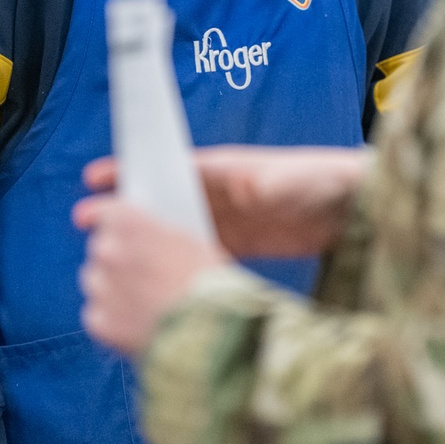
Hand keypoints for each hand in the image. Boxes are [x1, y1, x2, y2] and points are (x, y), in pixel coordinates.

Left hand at [76, 196, 227, 355]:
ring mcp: (101, 287)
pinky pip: (97, 315)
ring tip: (145, 301)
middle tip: (143, 272)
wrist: (208, 328)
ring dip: (113, 287)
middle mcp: (108, 250)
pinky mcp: (100, 322)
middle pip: (101, 248)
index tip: (99, 224)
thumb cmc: (207, 280)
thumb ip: (158, 234)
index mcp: (130, 222)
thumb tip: (149, 241)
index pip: (105, 213)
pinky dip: (113, 318)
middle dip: (117, 257)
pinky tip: (139, 323)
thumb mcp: (189, 241)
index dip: (106, 219)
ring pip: (97, 281)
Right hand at [83, 145, 367, 258]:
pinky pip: (202, 252)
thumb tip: (245, 190)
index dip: (132, 170)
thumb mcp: (290, 180)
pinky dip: (180, 260)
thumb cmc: (324, 181)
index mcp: (225, 169)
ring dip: (147, 238)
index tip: (95, 177)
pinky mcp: (244, 243)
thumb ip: (264, 184)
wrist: (358, 206)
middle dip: (126, 209)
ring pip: (177, 227)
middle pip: (164, 199)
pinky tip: (158, 277)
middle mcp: (222, 191)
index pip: (168, 166)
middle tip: (86, 223)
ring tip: (109, 255)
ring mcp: (231, 218)